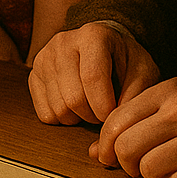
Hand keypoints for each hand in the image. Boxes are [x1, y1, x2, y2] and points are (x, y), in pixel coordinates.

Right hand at [29, 21, 159, 125]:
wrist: (103, 46)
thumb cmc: (125, 60)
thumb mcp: (142, 73)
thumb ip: (133, 99)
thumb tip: (104, 142)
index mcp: (93, 35)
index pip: (92, 78)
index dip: (105, 106)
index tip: (114, 114)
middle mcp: (63, 42)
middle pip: (73, 98)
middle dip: (93, 116)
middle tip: (105, 111)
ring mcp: (44, 58)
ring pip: (58, 109)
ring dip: (79, 118)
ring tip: (91, 107)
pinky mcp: (33, 74)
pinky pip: (45, 114)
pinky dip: (63, 119)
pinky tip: (74, 106)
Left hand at [94, 73, 176, 177]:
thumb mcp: (175, 99)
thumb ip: (136, 120)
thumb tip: (96, 152)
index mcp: (167, 91)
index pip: (115, 122)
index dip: (106, 146)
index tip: (111, 156)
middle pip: (127, 149)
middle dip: (127, 165)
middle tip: (139, 166)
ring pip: (149, 170)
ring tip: (166, 170)